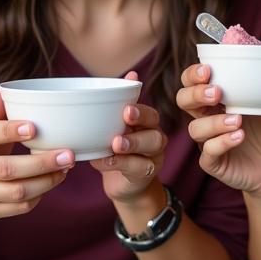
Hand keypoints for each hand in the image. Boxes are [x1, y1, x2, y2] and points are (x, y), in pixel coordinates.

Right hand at [0, 92, 72, 220]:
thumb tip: (2, 93)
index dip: (9, 131)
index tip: (35, 127)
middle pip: (7, 169)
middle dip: (43, 163)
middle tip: (69, 156)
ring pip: (16, 192)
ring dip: (47, 182)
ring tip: (65, 170)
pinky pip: (19, 207)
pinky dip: (39, 196)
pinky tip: (50, 184)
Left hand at [91, 74, 167, 201]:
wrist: (125, 185)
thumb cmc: (119, 150)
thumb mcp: (116, 127)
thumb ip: (120, 104)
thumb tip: (132, 74)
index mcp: (147, 125)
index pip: (150, 114)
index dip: (141, 111)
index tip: (126, 108)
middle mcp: (155, 139)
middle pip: (155, 129)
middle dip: (140, 124)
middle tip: (124, 120)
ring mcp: (154, 158)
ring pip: (151, 147)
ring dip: (132, 144)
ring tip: (115, 144)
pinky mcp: (146, 175)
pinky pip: (138, 167)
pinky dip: (121, 164)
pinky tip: (105, 161)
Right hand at [176, 62, 260, 196]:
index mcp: (220, 100)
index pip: (194, 82)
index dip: (194, 74)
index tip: (208, 68)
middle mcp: (209, 118)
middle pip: (183, 100)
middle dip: (195, 93)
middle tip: (217, 91)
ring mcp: (209, 141)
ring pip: (195, 128)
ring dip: (213, 122)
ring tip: (237, 119)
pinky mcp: (214, 164)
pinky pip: (208, 153)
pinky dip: (222, 143)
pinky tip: (239, 136)